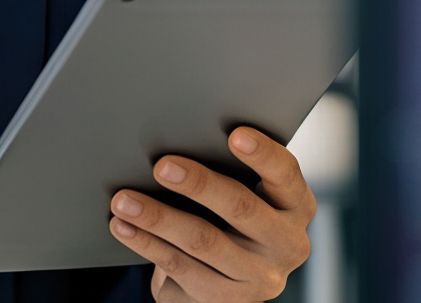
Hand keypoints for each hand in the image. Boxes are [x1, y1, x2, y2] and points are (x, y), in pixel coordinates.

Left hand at [108, 128, 315, 301]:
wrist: (232, 278)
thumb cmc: (232, 216)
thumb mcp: (247, 194)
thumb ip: (231, 172)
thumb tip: (177, 139)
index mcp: (297, 207)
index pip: (286, 175)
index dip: (263, 154)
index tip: (234, 135)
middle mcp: (288, 244)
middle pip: (241, 208)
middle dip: (199, 184)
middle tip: (161, 166)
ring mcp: (260, 277)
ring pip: (204, 242)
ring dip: (158, 218)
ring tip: (124, 200)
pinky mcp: (228, 300)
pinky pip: (181, 268)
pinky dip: (147, 244)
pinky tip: (124, 227)